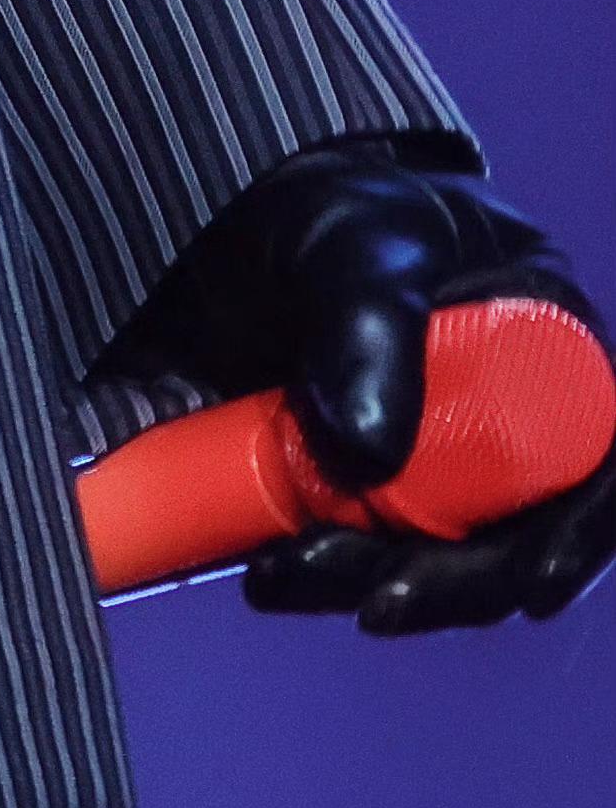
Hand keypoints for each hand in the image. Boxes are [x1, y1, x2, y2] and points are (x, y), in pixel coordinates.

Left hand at [116, 141, 615, 631]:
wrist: (228, 213)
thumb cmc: (323, 205)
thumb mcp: (354, 244)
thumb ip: (366, 328)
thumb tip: (369, 457)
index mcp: (548, 340)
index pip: (598, 456)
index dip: (581, 531)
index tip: (532, 582)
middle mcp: (508, 410)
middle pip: (517, 528)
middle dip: (450, 582)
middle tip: (372, 602)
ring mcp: (438, 449)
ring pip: (438, 553)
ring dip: (371, 582)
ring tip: (283, 575)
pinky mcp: (370, 475)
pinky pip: (369, 546)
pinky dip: (326, 569)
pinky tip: (272, 569)